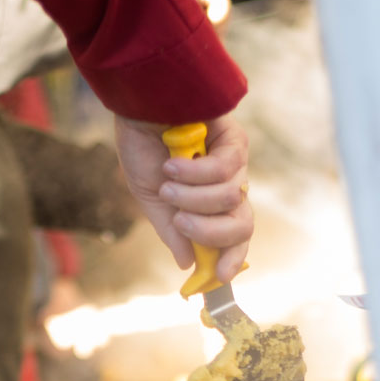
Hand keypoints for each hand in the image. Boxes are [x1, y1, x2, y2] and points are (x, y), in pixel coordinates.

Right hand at [114, 112, 252, 282]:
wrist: (137, 103)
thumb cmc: (141, 146)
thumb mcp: (151, 198)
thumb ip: (171, 231)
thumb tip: (187, 263)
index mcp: (210, 204)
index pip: (234, 237)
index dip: (232, 259)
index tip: (220, 277)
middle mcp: (228, 185)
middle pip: (243, 225)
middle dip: (210, 232)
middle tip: (180, 221)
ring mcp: (234, 162)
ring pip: (230, 199)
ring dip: (192, 196)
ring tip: (168, 179)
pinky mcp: (234, 138)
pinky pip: (224, 170)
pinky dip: (195, 172)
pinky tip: (173, 161)